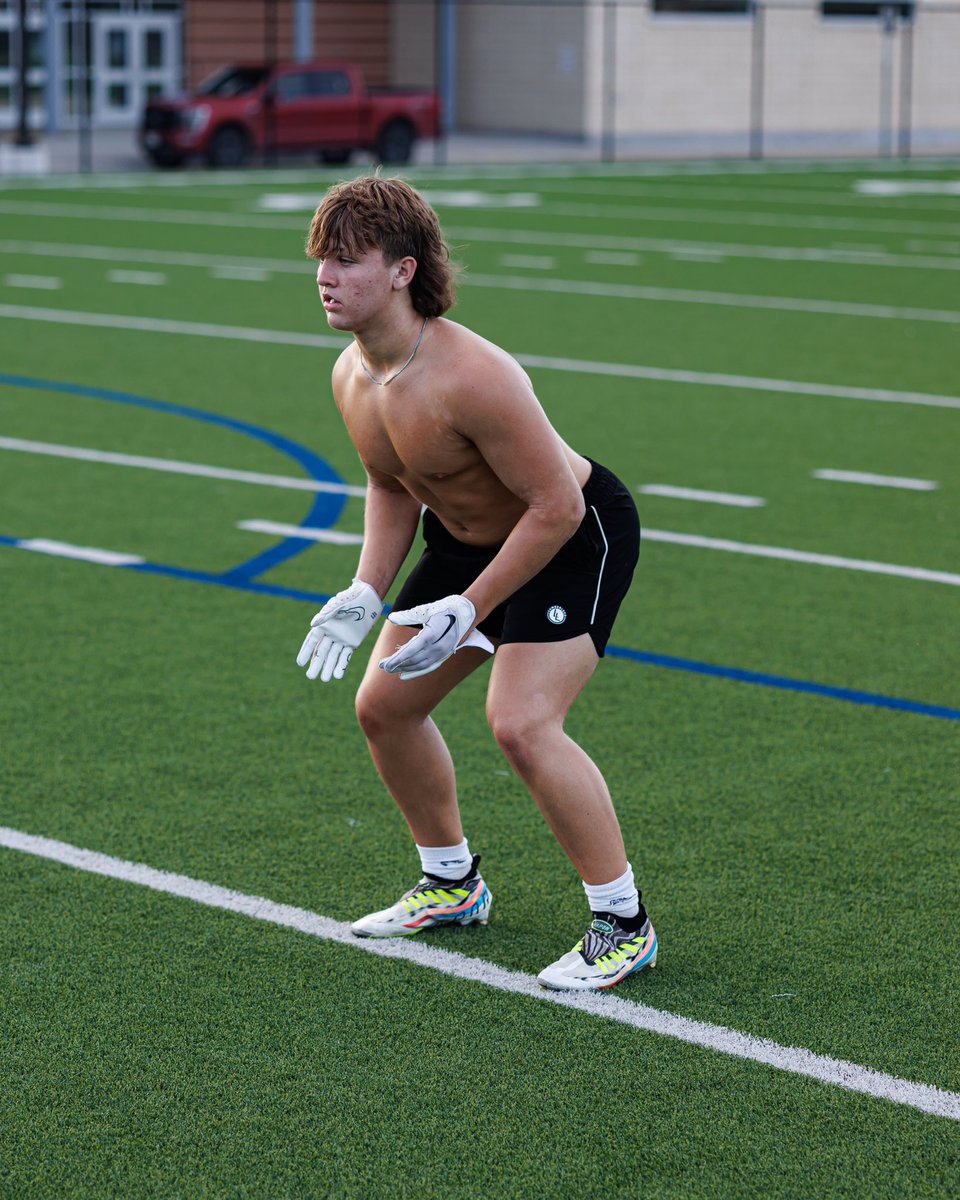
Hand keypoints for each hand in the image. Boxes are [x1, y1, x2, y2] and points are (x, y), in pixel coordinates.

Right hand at [297, 580, 381, 681]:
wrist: (367, 599)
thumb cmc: (350, 599)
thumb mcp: (337, 605)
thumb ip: (325, 615)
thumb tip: (312, 625)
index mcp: (324, 625)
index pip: (312, 641)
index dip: (306, 652)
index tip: (300, 663)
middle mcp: (331, 634)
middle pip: (322, 652)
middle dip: (316, 664)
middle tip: (310, 676)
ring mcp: (341, 640)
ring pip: (333, 656)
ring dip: (328, 668)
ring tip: (324, 680)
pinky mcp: (352, 643)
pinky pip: (345, 656)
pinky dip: (341, 665)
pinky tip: (337, 676)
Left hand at [378, 595, 492, 680]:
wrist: (470, 611)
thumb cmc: (447, 607)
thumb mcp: (427, 609)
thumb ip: (409, 615)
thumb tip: (392, 618)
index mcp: (433, 634)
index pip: (412, 650)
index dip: (397, 659)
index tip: (385, 664)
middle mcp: (439, 647)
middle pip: (415, 659)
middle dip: (398, 664)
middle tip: (383, 666)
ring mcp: (444, 652)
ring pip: (422, 665)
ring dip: (406, 669)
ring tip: (392, 670)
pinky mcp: (445, 655)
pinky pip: (429, 666)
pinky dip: (417, 671)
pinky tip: (405, 674)